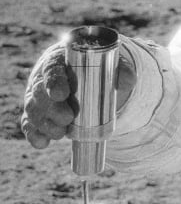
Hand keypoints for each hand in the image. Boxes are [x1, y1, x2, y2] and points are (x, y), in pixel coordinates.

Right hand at [21, 42, 136, 148]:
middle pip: (39, 93)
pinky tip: (43, 143)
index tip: (62, 94)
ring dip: (45, 124)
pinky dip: (34, 135)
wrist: (86, 74)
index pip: (51, 69)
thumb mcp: (109, 63)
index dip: (53, 82)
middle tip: (68, 117)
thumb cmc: (96, 65)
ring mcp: (37, 97)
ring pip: (33, 110)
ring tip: (61, 133)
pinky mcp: (36, 114)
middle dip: (51, 108)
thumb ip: (121, 69)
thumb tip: (129, 80)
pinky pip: (29, 125)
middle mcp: (42, 78)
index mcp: (59, 60)